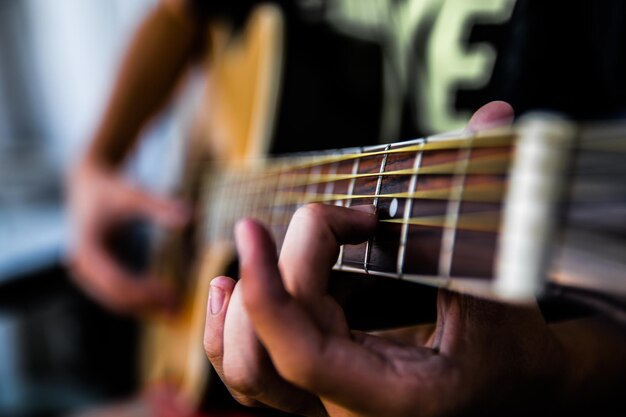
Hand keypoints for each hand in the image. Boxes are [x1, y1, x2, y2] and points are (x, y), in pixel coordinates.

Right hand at [67, 159, 188, 313]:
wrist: (87, 185)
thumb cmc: (112, 189)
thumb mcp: (134, 194)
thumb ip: (159, 205)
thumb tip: (188, 215)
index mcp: (86, 248)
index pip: (116, 280)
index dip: (144, 291)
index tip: (172, 293)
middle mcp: (80, 265)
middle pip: (114, 296)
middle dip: (146, 304)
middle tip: (179, 308)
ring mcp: (85, 273)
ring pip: (114, 301)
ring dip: (144, 308)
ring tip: (175, 310)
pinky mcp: (93, 275)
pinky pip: (115, 294)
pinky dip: (138, 300)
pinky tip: (163, 302)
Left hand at [202, 102, 574, 415]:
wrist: (513, 392)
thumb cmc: (513, 352)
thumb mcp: (503, 289)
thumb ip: (483, 206)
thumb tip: (494, 117)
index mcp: (389, 392)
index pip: (301, 354)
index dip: (270, 291)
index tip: (252, 230)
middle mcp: (347, 402)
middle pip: (269, 342)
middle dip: (281, 266)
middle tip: (336, 218)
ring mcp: (326, 393)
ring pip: (247, 364)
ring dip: (242, 300)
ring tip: (255, 241)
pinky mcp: (319, 374)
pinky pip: (254, 365)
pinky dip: (232, 325)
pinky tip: (229, 286)